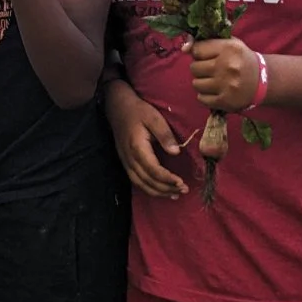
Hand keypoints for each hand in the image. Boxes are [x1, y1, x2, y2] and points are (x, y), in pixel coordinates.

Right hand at [105, 81, 187, 197]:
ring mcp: (126, 161)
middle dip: (166, 188)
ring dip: (158, 192)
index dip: (168, 179)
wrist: (118, 107)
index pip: (153, 170)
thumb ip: (165, 135)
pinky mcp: (125, 161)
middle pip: (147, 180)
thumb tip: (175, 153)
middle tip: (184, 190)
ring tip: (175, 194)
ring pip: (141, 183)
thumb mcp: (154, 118)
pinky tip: (160, 190)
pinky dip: (149, 188)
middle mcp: (129, 158)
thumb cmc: (138, 111)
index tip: (182, 183)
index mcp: (137, 147)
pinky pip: (136, 180)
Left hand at [183, 37, 260, 112]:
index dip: (198, 53)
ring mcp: (227, 85)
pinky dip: (205, 96)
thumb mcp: (229, 44)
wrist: (263, 81)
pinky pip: (201, 99)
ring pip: (196, 84)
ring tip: (213, 80)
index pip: (197, 50)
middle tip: (211, 69)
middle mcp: (228, 66)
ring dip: (202, 82)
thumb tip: (184, 47)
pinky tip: (215, 91)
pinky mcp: (226, 101)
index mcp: (229, 48)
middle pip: (194, 67)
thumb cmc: (241, 59)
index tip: (206, 56)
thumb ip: (205, 42)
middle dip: (200, 68)